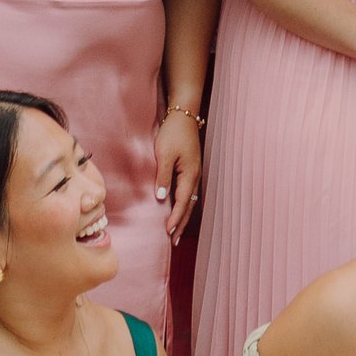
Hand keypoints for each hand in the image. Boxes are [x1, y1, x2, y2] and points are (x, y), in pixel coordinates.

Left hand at [153, 102, 202, 233]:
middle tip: (174, 241)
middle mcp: (195, 176)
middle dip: (181, 223)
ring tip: (176, 231)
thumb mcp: (165, 153)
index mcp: (190, 174)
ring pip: (190, 200)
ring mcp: (194, 173)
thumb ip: (163, 176)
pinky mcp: (190, 169)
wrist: (184, 115)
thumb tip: (161, 199)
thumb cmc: (173, 132)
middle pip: (189, 206)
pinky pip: (188, 192)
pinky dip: (184, 205)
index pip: (182, 202)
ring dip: (183, 216)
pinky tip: (178, 210)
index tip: (168, 232)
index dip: (175, 218)